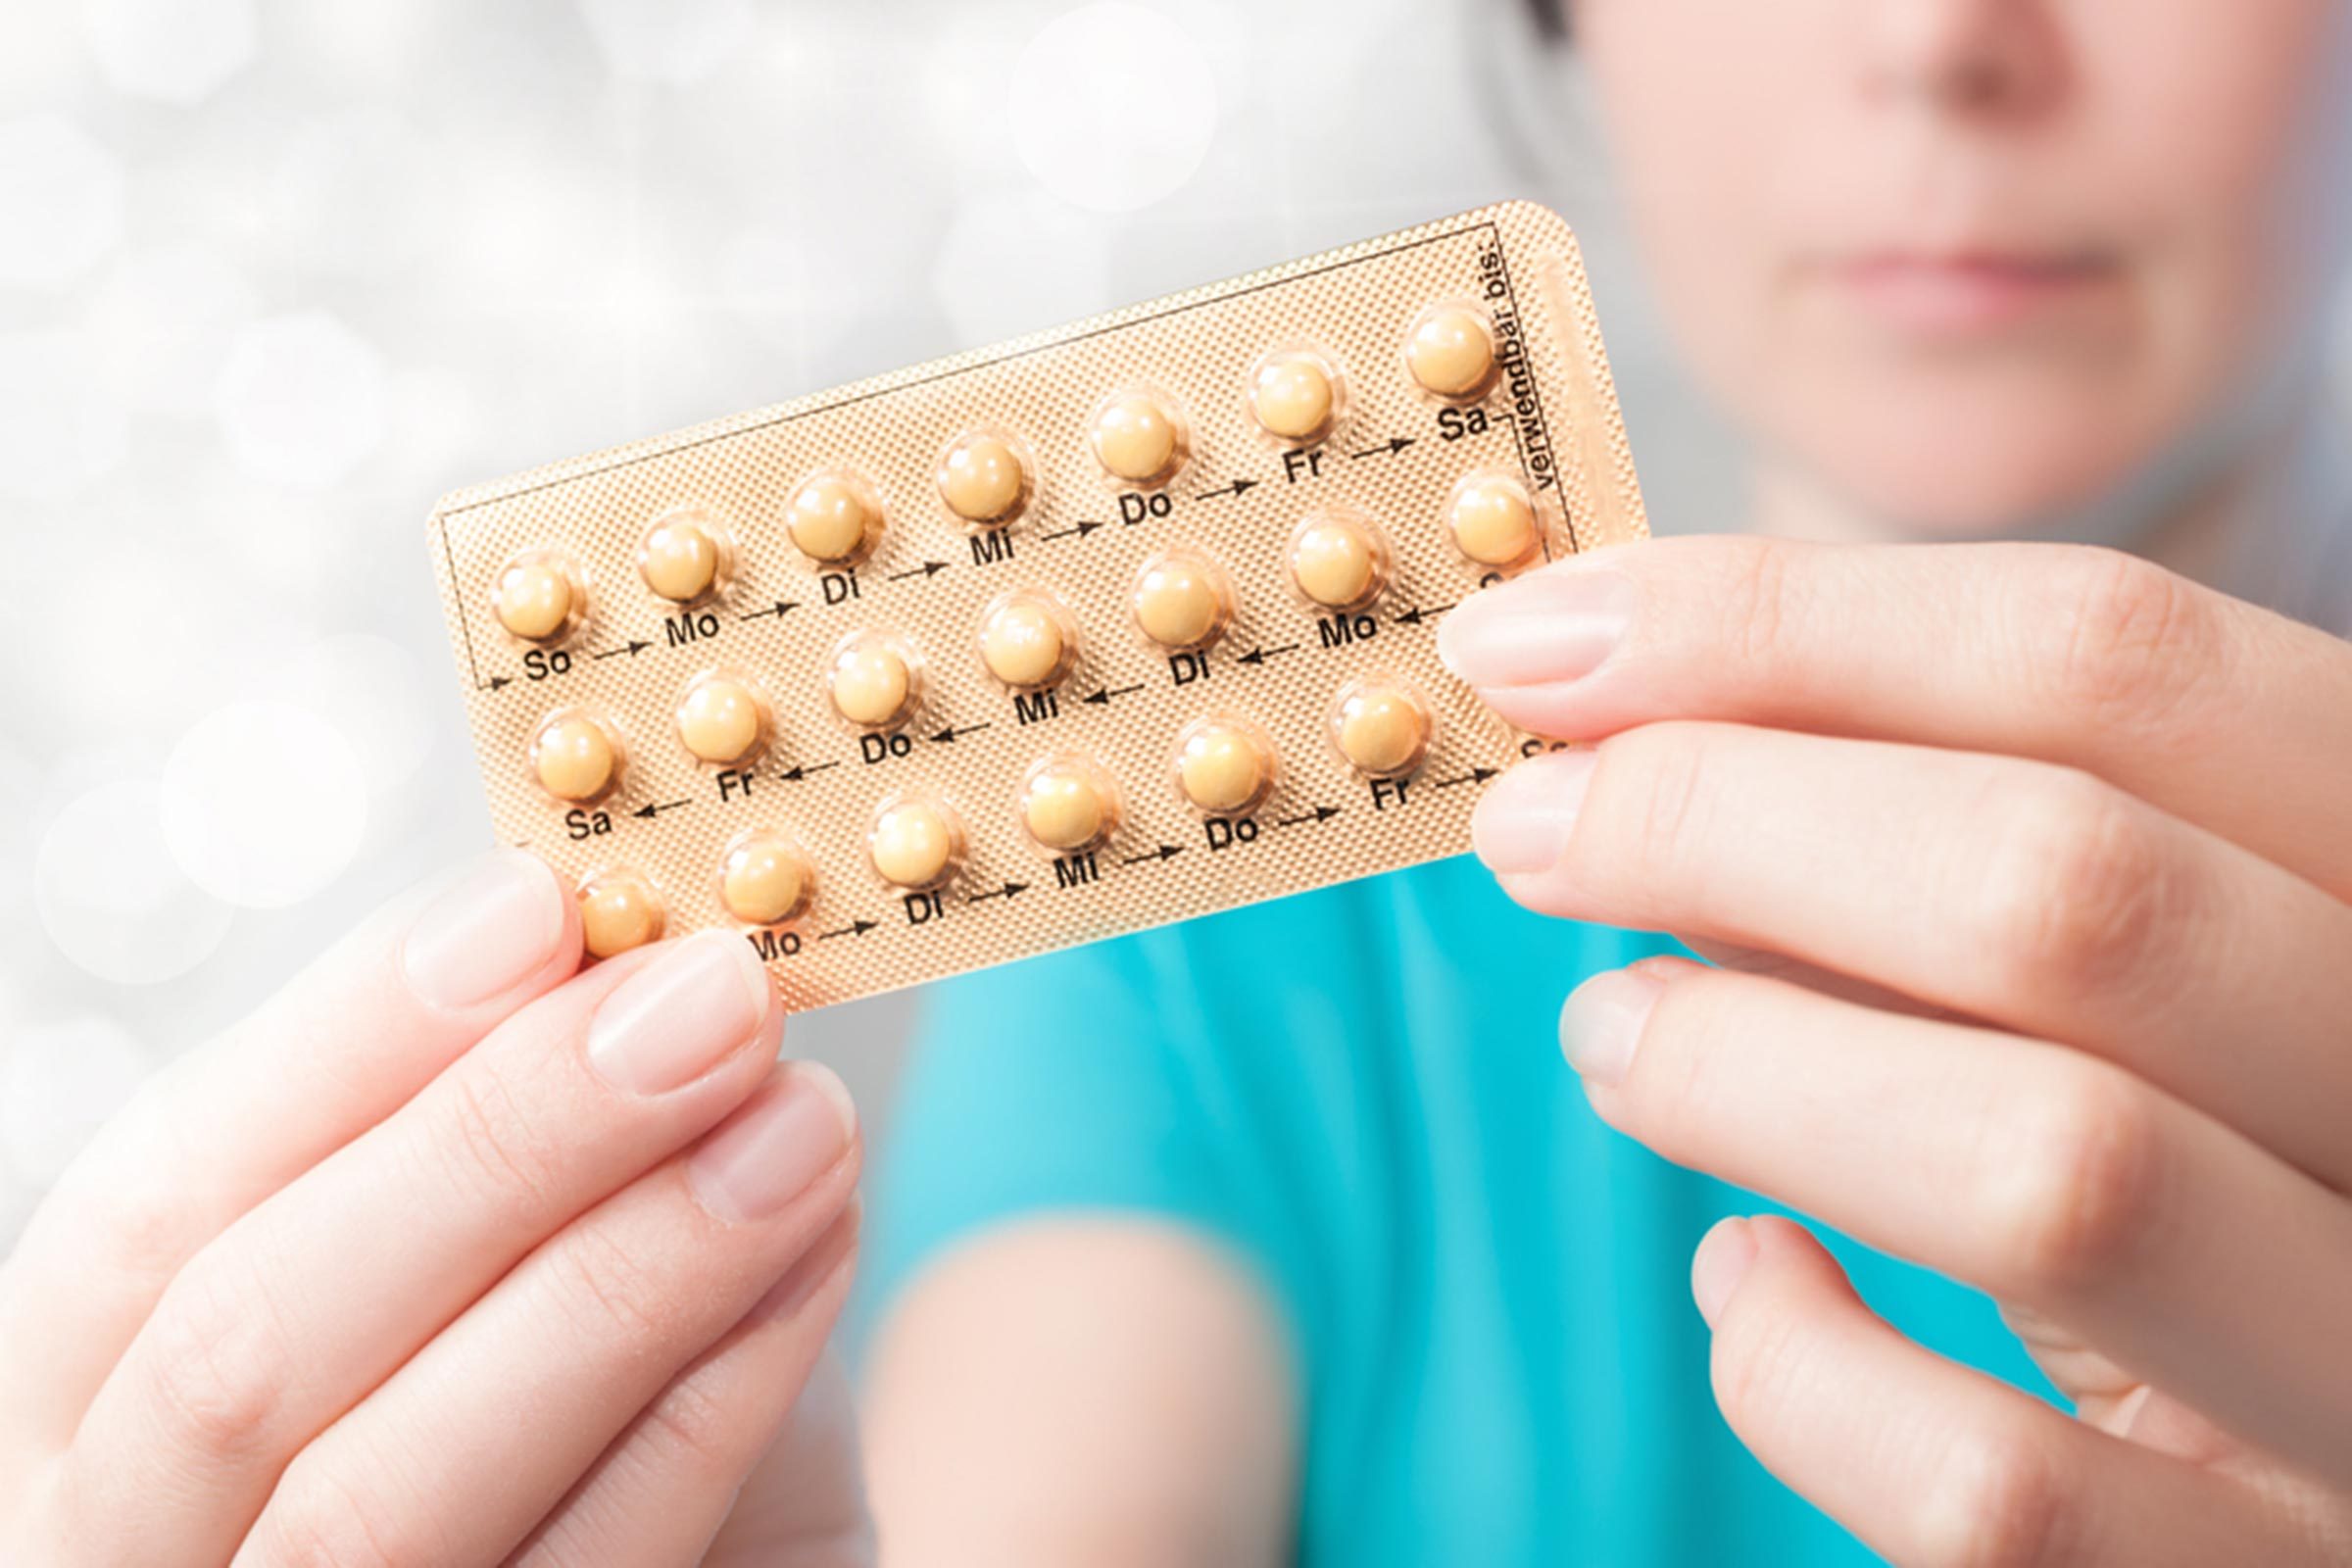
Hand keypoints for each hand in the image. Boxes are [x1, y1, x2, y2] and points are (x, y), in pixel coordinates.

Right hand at [0, 850, 871, 1565]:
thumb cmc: (606, 1423)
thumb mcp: (543, 1261)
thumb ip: (546, 1138)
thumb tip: (638, 954)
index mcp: (102, 1404)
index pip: (152, 1216)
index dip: (340, 1045)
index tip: (540, 903)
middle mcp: (134, 1552)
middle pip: (247, 1349)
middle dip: (498, 1143)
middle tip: (715, 1001)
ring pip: (382, 1499)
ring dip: (622, 1276)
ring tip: (805, 1122)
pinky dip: (710, 1404)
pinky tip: (820, 1248)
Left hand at [1443, 538, 2351, 1564]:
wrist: (2324, 1471)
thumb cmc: (2208, 1153)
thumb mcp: (2123, 973)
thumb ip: (1925, 856)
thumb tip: (1631, 755)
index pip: (2120, 664)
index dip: (1777, 622)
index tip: (1535, 638)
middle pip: (2074, 888)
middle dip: (1723, 819)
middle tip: (1527, 830)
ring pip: (2058, 1171)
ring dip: (1749, 1067)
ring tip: (1608, 1032)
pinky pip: (1998, 1498)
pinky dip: (1806, 1374)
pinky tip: (1748, 1284)